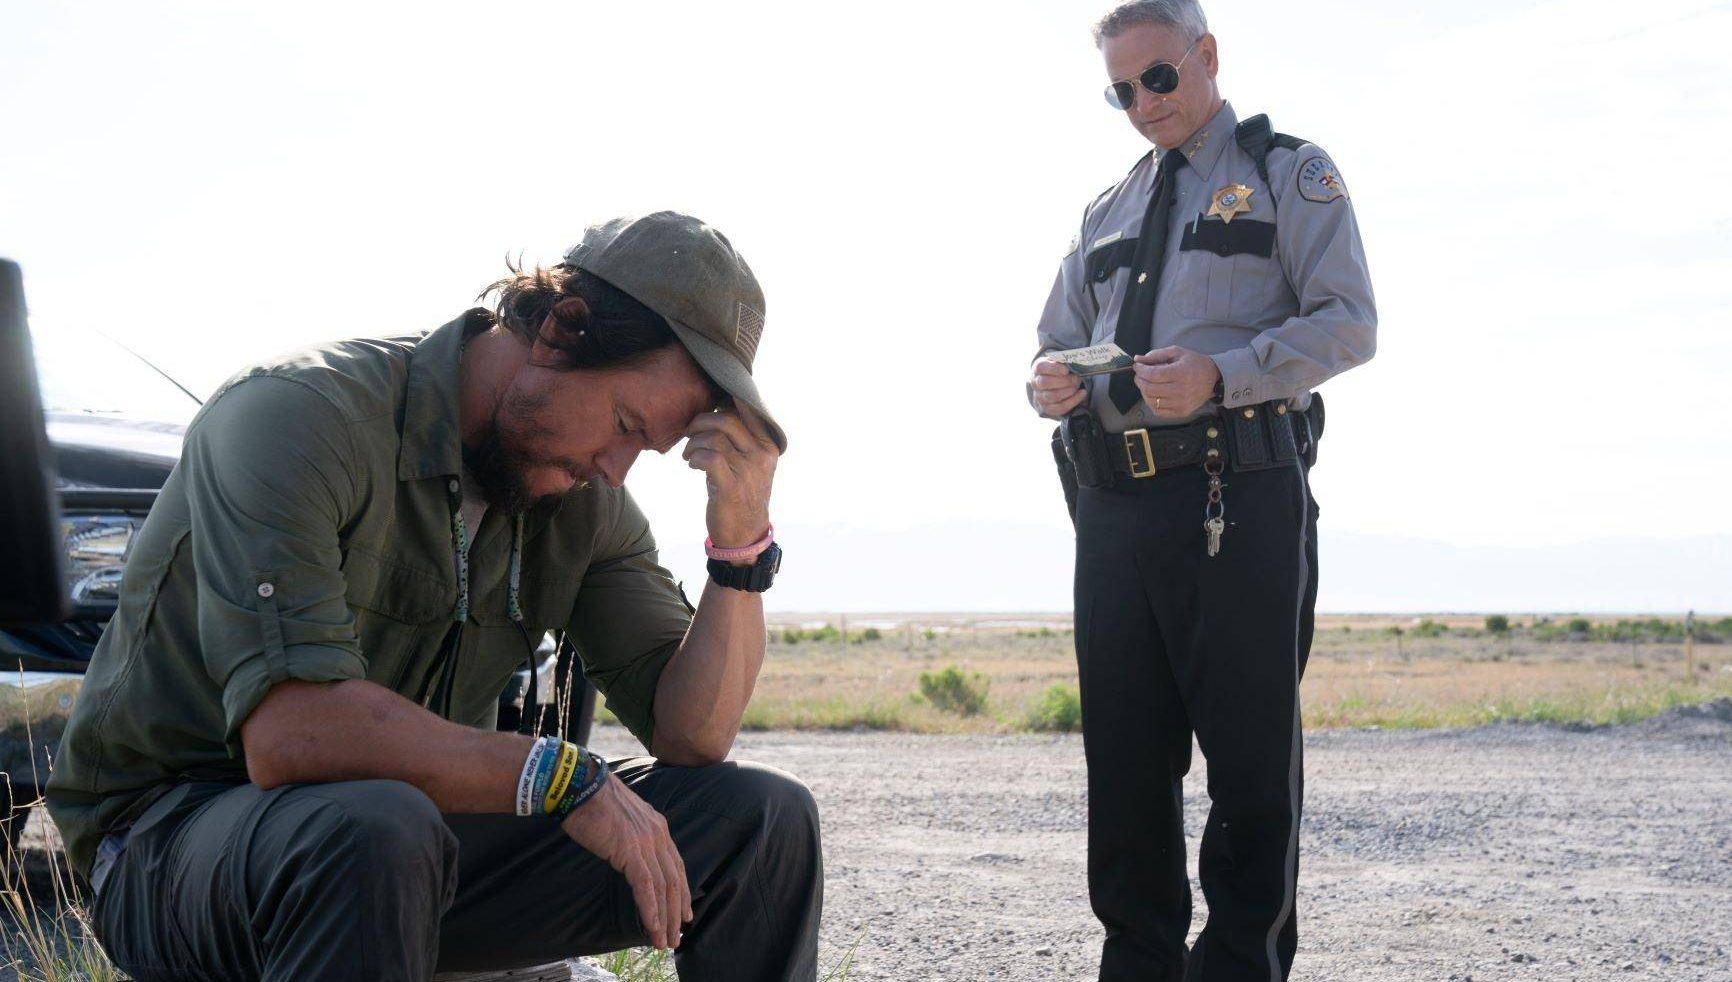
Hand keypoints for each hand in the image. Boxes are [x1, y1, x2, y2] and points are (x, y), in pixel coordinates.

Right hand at [561, 774, 691, 949]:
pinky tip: (651, 926)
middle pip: (674, 881)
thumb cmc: (592, 802)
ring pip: (663, 887)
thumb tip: (631, 858)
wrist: (579, 786)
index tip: (683, 915)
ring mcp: (645, 842)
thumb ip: (633, 838)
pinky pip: (645, 885)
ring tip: (664, 941)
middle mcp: (658, 834)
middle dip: (676, 912)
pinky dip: (649, 908)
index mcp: (658, 826)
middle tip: (676, 938)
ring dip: (665, 918)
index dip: (681, 893)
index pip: (677, 866)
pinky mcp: (630, 850)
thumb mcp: (622, 820)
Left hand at [683, 404, 777, 552]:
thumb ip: (743, 438)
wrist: (745, 533)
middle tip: (690, 433)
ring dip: (694, 443)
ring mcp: (748, 471)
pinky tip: (692, 465)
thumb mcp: (752, 463)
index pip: (747, 409)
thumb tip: (721, 406)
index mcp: (769, 445)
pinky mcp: (731, 487)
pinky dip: (695, 457)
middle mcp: (761, 455)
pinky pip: (709, 458)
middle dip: (701, 422)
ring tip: (689, 454)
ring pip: (714, 438)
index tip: (708, 408)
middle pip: (727, 419)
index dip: (723, 401)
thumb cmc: (743, 493)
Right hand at [1030, 357, 1086, 417]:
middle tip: (1076, 378)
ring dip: (1069, 391)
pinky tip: (1082, 393)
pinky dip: (1073, 400)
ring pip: (1053, 396)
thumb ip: (1063, 360)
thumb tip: (1075, 360)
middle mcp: (1036, 384)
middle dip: (1064, 381)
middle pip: (1046, 383)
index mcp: (1037, 369)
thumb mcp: (1056, 362)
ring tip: (1077, 385)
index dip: (1054, 368)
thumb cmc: (1055, 371)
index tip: (1066, 370)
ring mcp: (1040, 397)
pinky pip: (1060, 407)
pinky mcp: (1047, 408)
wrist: (1047, 386)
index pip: (1042, 368)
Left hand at [1132, 347, 1220, 417]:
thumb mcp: (1177, 352)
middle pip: (1150, 388)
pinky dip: (1151, 402)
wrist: (1213, 378)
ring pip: (1151, 400)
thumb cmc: (1194, 363)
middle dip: (1140, 380)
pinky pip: (1158, 411)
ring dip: (1144, 391)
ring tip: (1146, 383)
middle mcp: (1182, 390)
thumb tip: (1138, 359)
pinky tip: (1153, 394)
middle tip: (1140, 375)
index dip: (1141, 370)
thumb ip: (1156, 355)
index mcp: (1181, 373)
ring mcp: (1182, 403)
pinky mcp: (1181, 412)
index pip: (1153, 374)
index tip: (1137, 366)